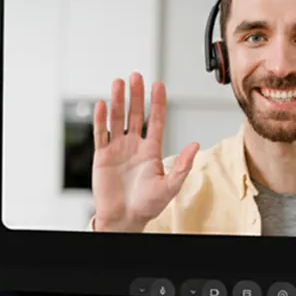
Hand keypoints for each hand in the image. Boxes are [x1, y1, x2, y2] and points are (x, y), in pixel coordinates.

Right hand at [91, 72, 199, 231]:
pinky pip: (100, 134)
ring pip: (117, 119)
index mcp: (151, 150)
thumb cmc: (147, 206)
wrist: (124, 219)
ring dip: (117, 101)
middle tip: (136, 76)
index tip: (158, 85)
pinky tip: (101, 104)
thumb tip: (195, 145)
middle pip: (135, 114)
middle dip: (136, 95)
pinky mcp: (102, 156)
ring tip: (118, 83)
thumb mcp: (170, 186)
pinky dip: (100, 119)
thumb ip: (182, 165)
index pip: (155, 120)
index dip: (157, 102)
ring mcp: (117, 149)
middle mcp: (134, 146)